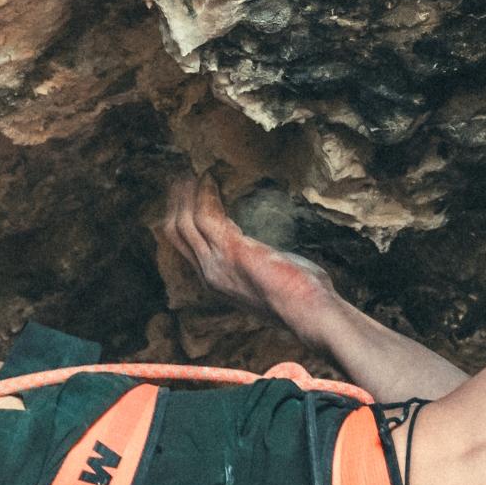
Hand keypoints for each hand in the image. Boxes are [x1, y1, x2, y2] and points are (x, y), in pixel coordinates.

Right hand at [158, 177, 332, 330]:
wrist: (308, 311)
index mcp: (216, 282)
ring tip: (194, 173)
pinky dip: (205, 194)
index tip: (188, 198)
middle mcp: (210, 274)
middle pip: (178, 234)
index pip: (187, 248)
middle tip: (182, 178)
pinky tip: (210, 179)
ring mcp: (217, 263)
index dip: (184, 221)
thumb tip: (269, 256)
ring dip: (188, 194)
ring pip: (185, 223)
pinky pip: (206, 215)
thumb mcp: (268, 280)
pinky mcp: (232, 249)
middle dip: (177, 203)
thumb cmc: (300, 296)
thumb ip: (257, 266)